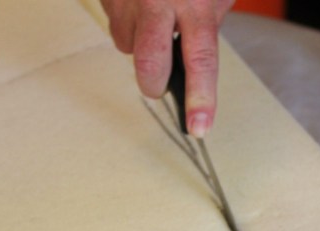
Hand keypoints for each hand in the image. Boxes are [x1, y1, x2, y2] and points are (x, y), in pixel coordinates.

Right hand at [100, 0, 233, 136]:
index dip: (201, 98)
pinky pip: (113, 22)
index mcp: (197, 4)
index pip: (200, 60)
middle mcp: (158, 1)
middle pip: (149, 64)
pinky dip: (126, 21)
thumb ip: (206, 25)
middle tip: (159, 84)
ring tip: (153, 17)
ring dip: (139, 42)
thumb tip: (191, 66)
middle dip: (153, 84)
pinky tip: (138, 3)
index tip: (199, 127)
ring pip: (125, 45)